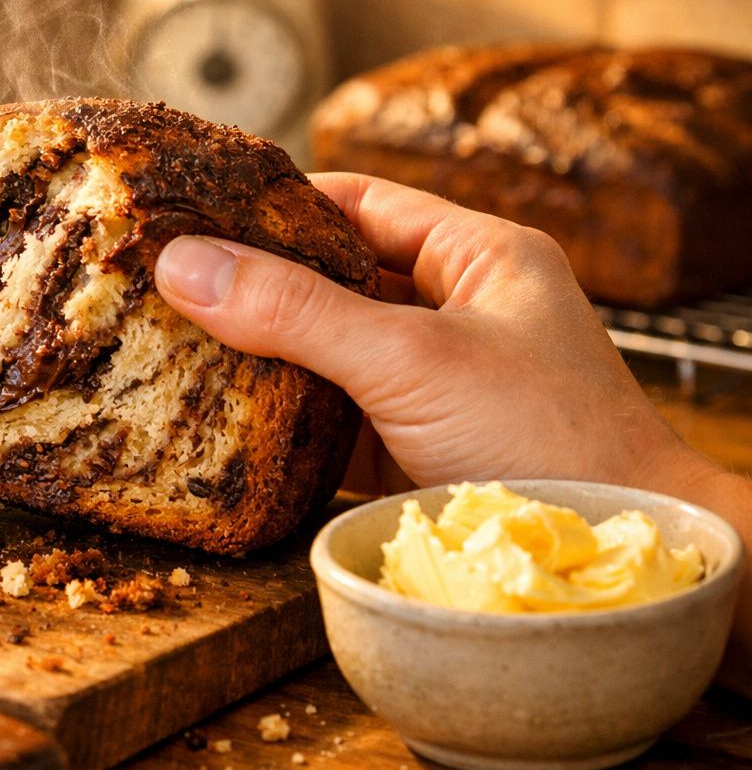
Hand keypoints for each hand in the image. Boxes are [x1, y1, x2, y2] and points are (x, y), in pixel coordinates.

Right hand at [154, 172, 718, 496]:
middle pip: (329, 279)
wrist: (604, 567)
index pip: (357, 202)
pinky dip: (277, 419)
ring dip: (258, 355)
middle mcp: (452, 312)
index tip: (196, 209)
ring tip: (171, 340)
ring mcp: (428, 384)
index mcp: (476, 257)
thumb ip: (297, 312)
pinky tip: (217, 415)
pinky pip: (327, 417)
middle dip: (253, 285)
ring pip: (322, 351)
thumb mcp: (412, 360)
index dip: (276, 204)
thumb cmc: (552, 441)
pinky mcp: (407, 448)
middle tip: (165, 279)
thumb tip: (184, 265)